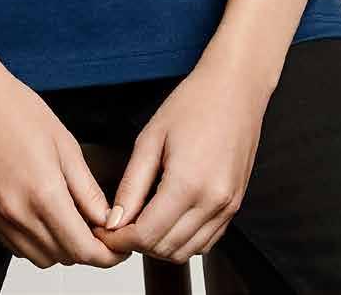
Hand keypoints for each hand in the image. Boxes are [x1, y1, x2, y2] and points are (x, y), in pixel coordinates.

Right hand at [0, 60, 132, 269]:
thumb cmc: (16, 110)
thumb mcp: (65, 143)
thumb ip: (87, 189)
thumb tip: (108, 219)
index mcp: (43, 194)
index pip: (82, 249)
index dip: (107, 254)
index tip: (119, 247)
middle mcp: (18, 214)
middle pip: (64, 258)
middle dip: (88, 249)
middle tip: (101, 228)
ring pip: (41, 258)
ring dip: (63, 248)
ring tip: (74, 220)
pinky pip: (18, 247)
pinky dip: (38, 242)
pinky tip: (46, 217)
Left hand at [90, 53, 270, 262]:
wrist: (235, 88)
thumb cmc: (193, 104)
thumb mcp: (150, 138)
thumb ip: (131, 185)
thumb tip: (114, 221)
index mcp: (188, 184)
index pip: (146, 235)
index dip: (120, 240)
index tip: (104, 232)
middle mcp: (212, 202)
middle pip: (165, 249)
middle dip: (136, 244)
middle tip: (118, 226)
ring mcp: (227, 207)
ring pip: (186, 251)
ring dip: (159, 246)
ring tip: (140, 222)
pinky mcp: (234, 206)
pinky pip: (206, 242)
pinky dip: (183, 241)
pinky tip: (167, 220)